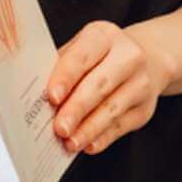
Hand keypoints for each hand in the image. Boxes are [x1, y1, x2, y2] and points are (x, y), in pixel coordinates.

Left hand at [46, 21, 170, 155]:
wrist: (147, 60)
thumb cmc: (100, 58)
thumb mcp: (80, 51)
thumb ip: (60, 70)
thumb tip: (35, 100)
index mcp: (104, 36)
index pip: (82, 56)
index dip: (66, 77)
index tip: (51, 97)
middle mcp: (129, 56)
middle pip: (100, 84)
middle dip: (77, 108)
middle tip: (59, 128)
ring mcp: (141, 82)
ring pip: (113, 108)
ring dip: (89, 129)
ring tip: (70, 142)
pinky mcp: (146, 108)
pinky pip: (122, 126)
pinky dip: (104, 138)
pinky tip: (89, 145)